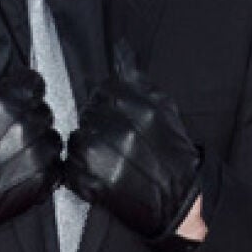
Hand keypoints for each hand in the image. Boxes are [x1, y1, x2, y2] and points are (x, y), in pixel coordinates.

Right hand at [0, 40, 61, 228]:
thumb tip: (2, 45)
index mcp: (7, 102)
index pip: (35, 82)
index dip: (24, 92)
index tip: (14, 103)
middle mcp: (25, 126)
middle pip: (45, 110)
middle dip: (31, 118)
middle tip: (10, 132)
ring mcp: (37, 154)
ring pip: (54, 138)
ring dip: (40, 142)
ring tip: (16, 152)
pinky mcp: (43, 179)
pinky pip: (56, 166)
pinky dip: (44, 167)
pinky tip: (22, 168)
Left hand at [64, 45, 200, 243]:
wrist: (180, 199)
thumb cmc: (173, 154)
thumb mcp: (165, 109)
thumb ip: (139, 83)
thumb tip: (121, 52)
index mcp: (138, 107)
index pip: (105, 90)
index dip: (107, 102)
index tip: (113, 113)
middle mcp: (119, 129)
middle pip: (88, 113)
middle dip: (97, 124)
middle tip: (112, 138)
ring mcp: (103, 157)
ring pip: (76, 138)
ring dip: (86, 145)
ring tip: (107, 156)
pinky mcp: (93, 182)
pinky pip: (71, 167)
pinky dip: (80, 169)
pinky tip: (99, 172)